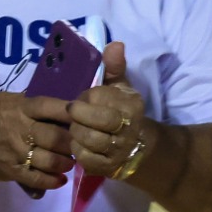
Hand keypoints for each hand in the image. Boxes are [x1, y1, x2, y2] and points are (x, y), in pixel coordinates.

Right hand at [0, 89, 74, 195]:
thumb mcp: (4, 101)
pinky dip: (52, 181)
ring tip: (68, 162)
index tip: (85, 116)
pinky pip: (37, 179)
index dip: (73, 113)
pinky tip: (58, 180)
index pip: (54, 108)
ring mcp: (14, 151)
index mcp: (20, 108)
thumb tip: (60, 111)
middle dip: (74, 143)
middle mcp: (19, 128)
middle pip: (59, 137)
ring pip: (52, 160)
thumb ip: (30, 106)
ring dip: (66, 163)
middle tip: (80, 145)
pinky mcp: (8, 170)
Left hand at [66, 42, 150, 179]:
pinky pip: (84, 158)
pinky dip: (76, 150)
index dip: (85, 98)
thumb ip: (113, 67)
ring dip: (75, 133)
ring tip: (76, 128)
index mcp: (131, 104)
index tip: (83, 99)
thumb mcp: (119, 88)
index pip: (98, 96)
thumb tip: (115, 44)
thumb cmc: (121, 111)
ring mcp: (119, 149)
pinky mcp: (107, 167)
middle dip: (78, 116)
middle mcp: (129, 127)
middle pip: (96, 120)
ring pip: (88, 140)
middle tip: (74, 115)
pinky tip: (79, 143)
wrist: (137, 146)